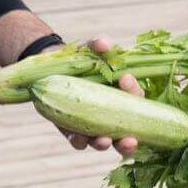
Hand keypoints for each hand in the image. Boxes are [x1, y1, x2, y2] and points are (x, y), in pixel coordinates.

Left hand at [58, 37, 143, 156]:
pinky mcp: (73, 132)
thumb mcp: (89, 50)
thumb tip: (103, 44)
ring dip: (105, 144)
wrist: (52, 70)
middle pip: (127, 135)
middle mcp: (112, 117)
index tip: (125, 78)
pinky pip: (78, 141)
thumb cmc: (80, 61)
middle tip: (131, 139)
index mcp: (123, 98)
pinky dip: (79, 141)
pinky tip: (78, 137)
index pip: (136, 100)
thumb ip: (97, 45)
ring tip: (103, 140)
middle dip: (130, 141)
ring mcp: (93, 127)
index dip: (134, 92)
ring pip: (104, 142)